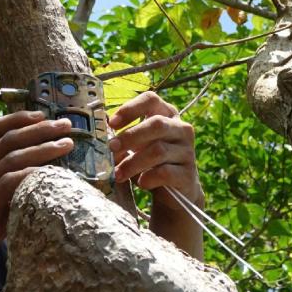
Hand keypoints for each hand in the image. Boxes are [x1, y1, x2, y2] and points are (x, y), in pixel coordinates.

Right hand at [0, 111, 74, 270]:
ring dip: (43, 148)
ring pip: (12, 156)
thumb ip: (8, 184)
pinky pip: (9, 182)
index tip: (42, 115)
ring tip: (66, 144)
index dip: (19, 118)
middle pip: (9, 138)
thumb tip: (40, 177)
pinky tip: (48, 172)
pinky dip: (30, 174)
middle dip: (40, 129)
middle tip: (66, 126)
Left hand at [107, 92, 204, 256]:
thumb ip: (123, 138)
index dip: (130, 108)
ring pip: (158, 150)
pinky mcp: (188, 174)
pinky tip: (141, 183)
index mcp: (167, 115)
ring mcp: (187, 151)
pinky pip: (165, 172)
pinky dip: (148, 177)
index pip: (151, 100)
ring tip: (118, 173)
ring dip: (133, 162)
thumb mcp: (137, 146)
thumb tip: (103, 135)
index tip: (112, 123)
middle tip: (111, 148)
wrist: (175, 191)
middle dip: (130, 136)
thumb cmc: (151, 162)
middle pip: (156, 124)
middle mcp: (181, 129)